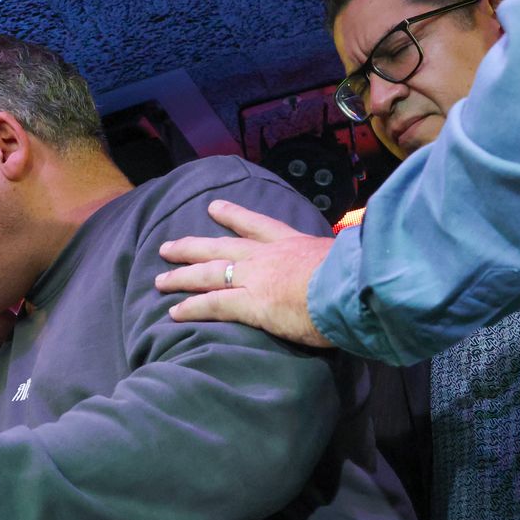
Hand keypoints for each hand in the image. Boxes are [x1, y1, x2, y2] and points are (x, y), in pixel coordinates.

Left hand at [154, 200, 337, 346]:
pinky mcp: (250, 302)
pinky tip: (173, 312)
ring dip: (182, 275)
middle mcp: (268, 256)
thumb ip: (335, 263)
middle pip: (221, 247)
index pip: (259, 226)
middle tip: (168, 245)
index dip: (235, 216)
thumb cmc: (358, 275)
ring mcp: (256, 277)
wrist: (354, 284)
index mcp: (294, 243)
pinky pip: (212, 303)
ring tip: (160, 279)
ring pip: (209, 272)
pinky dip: (191, 307)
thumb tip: (346, 269)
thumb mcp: (347, 259)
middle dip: (193, 246)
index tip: (215, 207)